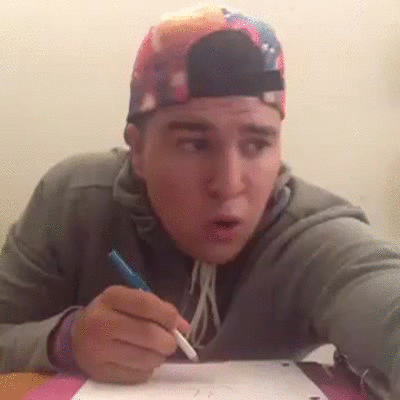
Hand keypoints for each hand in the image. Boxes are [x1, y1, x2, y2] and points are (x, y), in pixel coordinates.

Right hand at [71, 285, 189, 382]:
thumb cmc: (111, 314)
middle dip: (168, 340)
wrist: (76, 337)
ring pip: (145, 358)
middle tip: (171, 341)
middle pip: (147, 334)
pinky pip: (137, 374)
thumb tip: (183, 326)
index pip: (145, 304)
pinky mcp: (100, 372)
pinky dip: (147, 368)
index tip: (179, 324)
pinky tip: (142, 360)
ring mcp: (98, 350)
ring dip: (159, 356)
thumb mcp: (128, 301)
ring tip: (156, 350)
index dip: (167, 315)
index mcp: (111, 297)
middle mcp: (101, 322)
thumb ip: (156, 308)